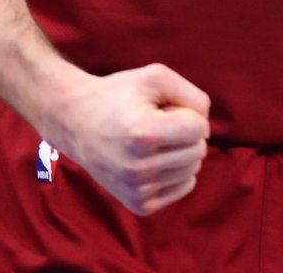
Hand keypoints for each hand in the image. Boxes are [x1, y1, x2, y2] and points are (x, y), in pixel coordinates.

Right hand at [50, 62, 210, 214]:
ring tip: (153, 140)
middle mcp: (140, 168)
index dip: (188, 112)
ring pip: (193, 170)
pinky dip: (177, 171)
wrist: (76, 122)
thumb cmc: (118, 94)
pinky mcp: (139, 205)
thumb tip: (206, 127)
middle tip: (158, 122)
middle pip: (198, 150)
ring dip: (181, 151)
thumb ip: (192, 95)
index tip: (165, 108)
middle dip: (186, 132)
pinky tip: (154, 158)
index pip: (199, 128)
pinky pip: (183, 187)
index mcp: (144, 134)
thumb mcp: (155, 77)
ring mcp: (138, 190)